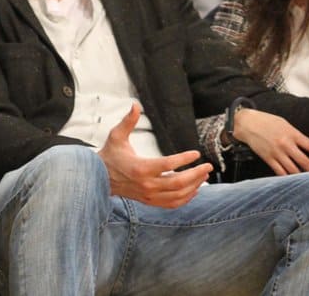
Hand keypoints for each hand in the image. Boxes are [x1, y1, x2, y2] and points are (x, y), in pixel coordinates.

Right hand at [98, 103, 212, 207]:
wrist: (99, 179)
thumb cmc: (110, 156)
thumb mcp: (116, 136)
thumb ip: (128, 121)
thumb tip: (135, 104)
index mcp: (140, 168)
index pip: (168, 164)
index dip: (184, 159)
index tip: (196, 153)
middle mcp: (146, 184)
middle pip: (177, 183)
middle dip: (196, 174)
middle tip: (208, 166)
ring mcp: (149, 195)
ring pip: (177, 195)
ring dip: (194, 186)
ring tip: (204, 176)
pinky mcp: (150, 201)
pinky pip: (172, 204)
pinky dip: (185, 198)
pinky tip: (194, 190)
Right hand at [233, 108, 308, 174]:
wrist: (247, 123)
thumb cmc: (266, 121)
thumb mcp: (284, 124)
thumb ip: (295, 135)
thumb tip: (306, 146)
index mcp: (292, 133)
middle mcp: (286, 144)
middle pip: (305, 161)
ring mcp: (277, 153)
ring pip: (293, 170)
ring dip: (302, 176)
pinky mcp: (268, 159)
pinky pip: (280, 172)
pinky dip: (287, 177)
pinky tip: (292, 181)